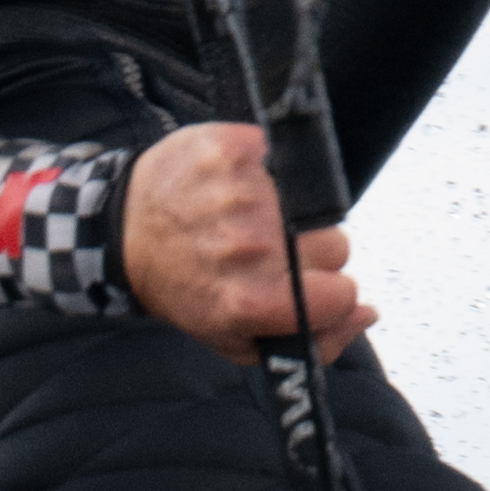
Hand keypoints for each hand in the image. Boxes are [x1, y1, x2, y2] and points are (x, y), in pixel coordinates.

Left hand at [124, 117, 374, 362]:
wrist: (123, 232)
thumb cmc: (183, 288)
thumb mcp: (237, 340)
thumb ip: (312, 341)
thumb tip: (365, 313)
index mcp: (254, 300)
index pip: (342, 292)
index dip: (328, 293)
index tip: (304, 288)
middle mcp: (249, 246)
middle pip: (335, 244)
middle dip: (309, 252)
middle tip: (262, 253)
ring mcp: (241, 193)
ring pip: (311, 203)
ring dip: (283, 211)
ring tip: (239, 220)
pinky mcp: (232, 149)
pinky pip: (283, 156)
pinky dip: (263, 168)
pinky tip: (232, 186)